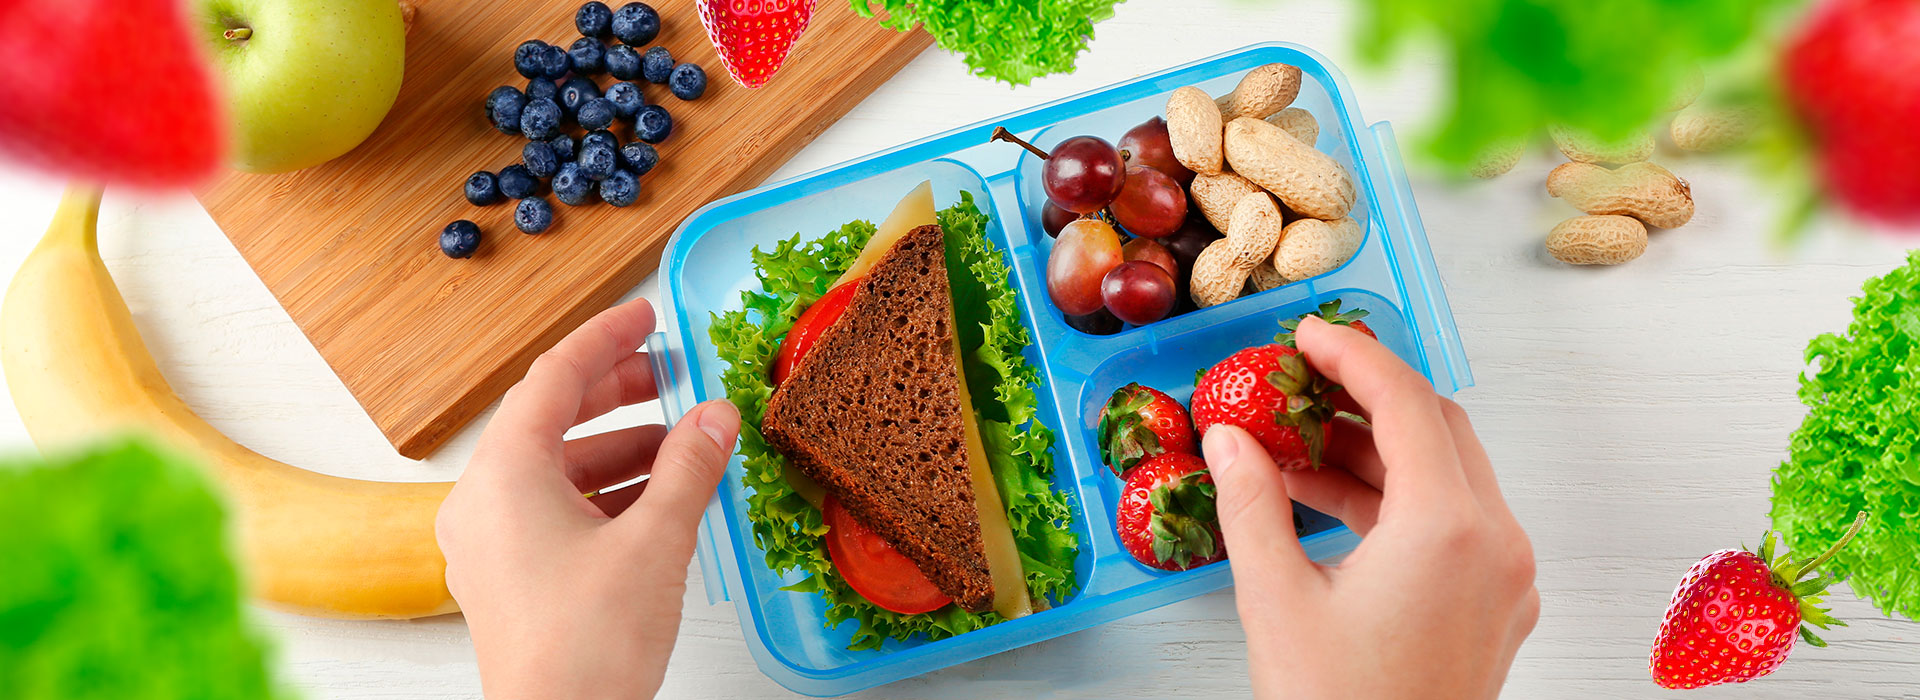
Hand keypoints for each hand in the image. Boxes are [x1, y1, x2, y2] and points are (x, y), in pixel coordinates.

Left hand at [436, 298, 739, 699]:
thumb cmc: (588, 645)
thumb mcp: (656, 540)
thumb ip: (689, 467)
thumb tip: (715, 416)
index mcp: (504, 475)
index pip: (553, 378)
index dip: (605, 339)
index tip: (645, 315)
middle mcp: (482, 503)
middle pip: (549, 420)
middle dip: (615, 394)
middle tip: (669, 373)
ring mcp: (488, 545)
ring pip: (554, 470)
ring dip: (617, 450)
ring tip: (680, 446)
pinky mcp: (506, 580)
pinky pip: (551, 511)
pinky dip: (601, 494)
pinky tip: (656, 500)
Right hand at [1204, 315, 1537, 699]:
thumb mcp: (1275, 597)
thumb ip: (1252, 502)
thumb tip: (1229, 438)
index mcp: (1450, 530)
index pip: (1406, 403)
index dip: (1353, 356)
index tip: (1308, 335)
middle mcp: (1496, 544)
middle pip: (1439, 428)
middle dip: (1368, 394)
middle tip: (1303, 378)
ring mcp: (1504, 578)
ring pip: (1448, 474)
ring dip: (1377, 448)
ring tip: (1297, 443)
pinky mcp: (1496, 606)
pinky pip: (1453, 523)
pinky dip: (1396, 498)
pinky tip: (1327, 498)